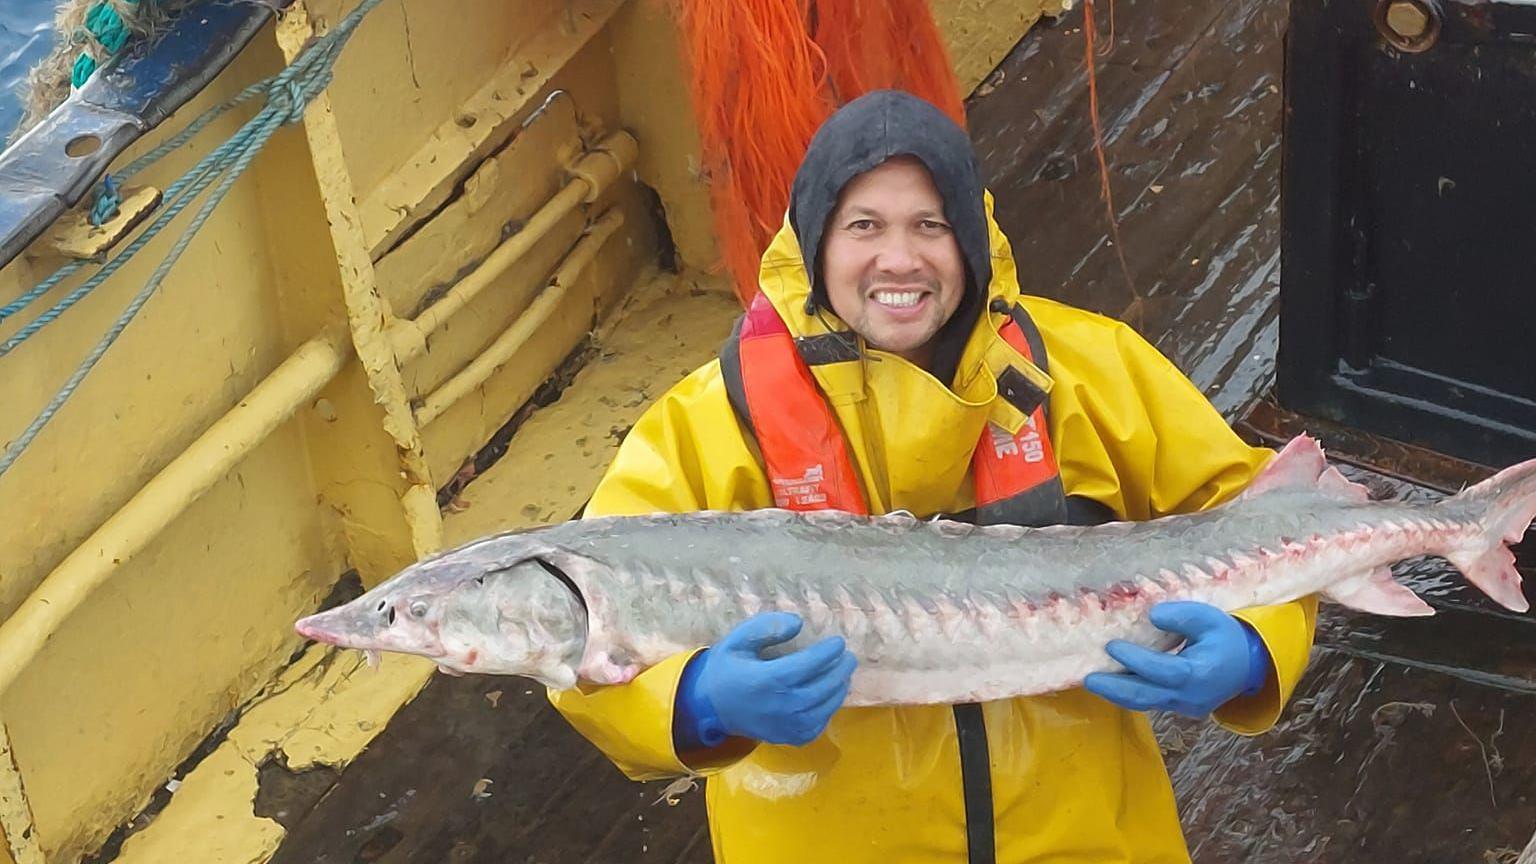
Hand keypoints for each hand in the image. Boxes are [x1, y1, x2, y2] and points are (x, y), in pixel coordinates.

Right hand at [673, 612, 856, 749]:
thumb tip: (799, 623)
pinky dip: (829, 709)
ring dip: (838, 689)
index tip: (838, 642)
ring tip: (843, 674)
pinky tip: (830, 695)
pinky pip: (817, 725)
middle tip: (848, 657)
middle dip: (840, 670)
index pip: (808, 665)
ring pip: (824, 708)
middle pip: (822, 688)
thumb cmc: (725, 669)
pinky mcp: (788, 738)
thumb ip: (767, 628)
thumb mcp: (738, 640)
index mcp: (767, 680)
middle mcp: (780, 705)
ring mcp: (786, 726)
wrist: (708, 707)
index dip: (828, 652)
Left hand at [1083, 601, 1268, 717]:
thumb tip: (1151, 616)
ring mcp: (1184, 706)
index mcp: (1202, 674)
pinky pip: (1150, 701)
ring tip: (1092, 681)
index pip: (1164, 671)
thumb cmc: (1226, 637)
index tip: (1112, 645)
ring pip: (1145, 702)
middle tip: (1088, 678)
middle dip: (1115, 689)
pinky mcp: (1179, 707)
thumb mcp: (1209, 617)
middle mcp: (1191, 696)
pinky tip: (1110, 682)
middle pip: (1147, 696)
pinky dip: (1129, 692)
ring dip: (1117, 693)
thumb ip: (1182, 616)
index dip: (1136, 660)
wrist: (1249, 664)